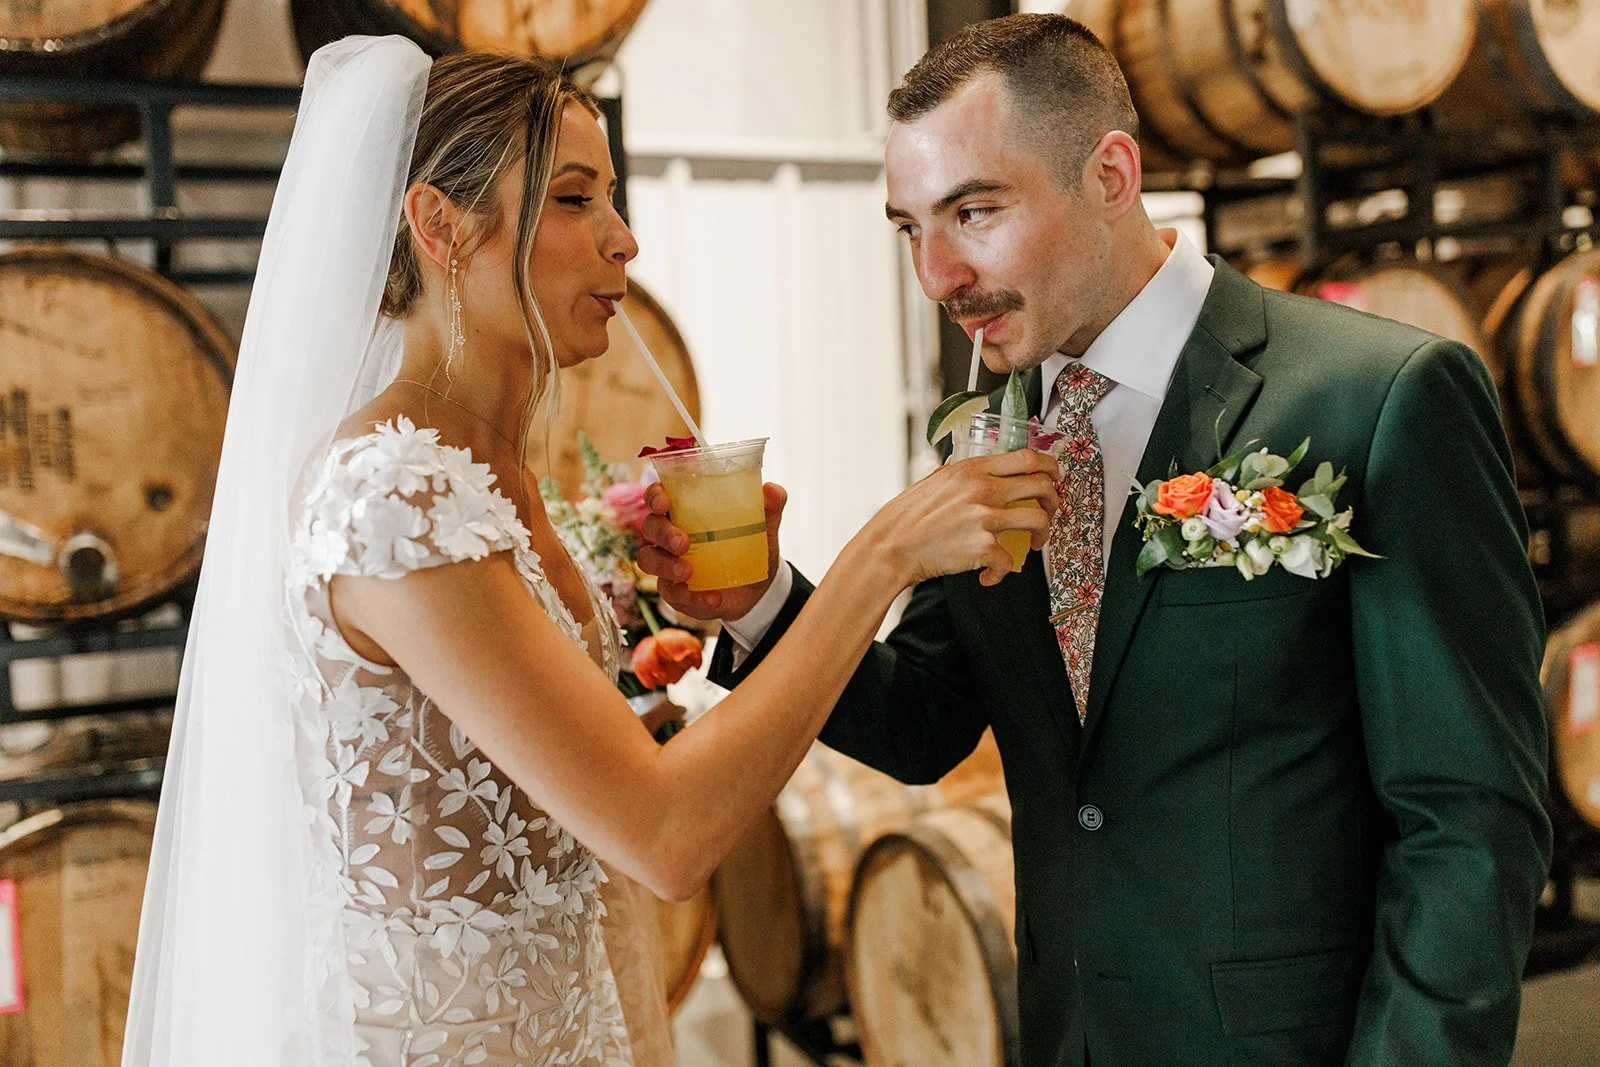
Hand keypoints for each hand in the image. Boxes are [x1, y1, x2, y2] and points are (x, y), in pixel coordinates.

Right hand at [638, 481, 787, 621]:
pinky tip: (713, 597)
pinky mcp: (672, 589)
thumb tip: (773, 490)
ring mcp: (666, 563)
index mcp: (683, 510)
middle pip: (649, 527)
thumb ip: (769, 507)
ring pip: (648, 560)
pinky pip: (671, 593)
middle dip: (663, 534)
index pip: (657, 496)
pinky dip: (692, 595)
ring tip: (689, 572)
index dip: (654, 496)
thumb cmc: (750, 547)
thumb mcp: (763, 527)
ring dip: (666, 565)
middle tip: (684, 543)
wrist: (757, 588)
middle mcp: (667, 534)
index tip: (664, 503)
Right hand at [866, 448, 1059, 587]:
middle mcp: (983, 488)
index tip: (1053, 478)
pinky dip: (1001, 572)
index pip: (1027, 457)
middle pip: (1041, 486)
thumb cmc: (909, 516)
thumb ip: (965, 475)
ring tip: (1034, 544)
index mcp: (973, 468)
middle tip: (1049, 512)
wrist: (891, 546)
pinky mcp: (983, 547)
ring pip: (1039, 520)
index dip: (1050, 466)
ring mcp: (984, 517)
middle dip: (1054, 500)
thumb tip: (987, 473)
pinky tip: (989, 575)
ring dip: (1043, 534)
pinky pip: (1010, 561)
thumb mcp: (937, 480)